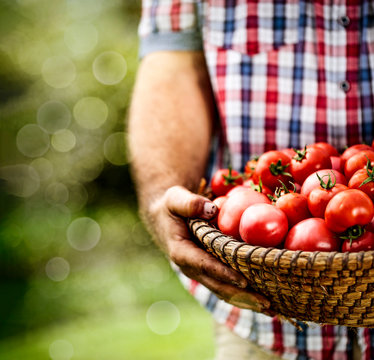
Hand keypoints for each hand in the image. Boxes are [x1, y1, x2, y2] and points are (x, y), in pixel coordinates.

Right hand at [145, 185, 274, 313]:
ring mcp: (199, 272)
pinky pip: (225, 285)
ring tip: (271, 310)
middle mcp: (190, 267)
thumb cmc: (171, 206)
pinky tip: (261, 301)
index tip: (243, 280)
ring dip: (246, 301)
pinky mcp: (208, 271)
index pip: (204, 264)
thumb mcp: (175, 199)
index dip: (223, 273)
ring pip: (223, 291)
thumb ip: (190, 203)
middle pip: (217, 286)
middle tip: (266, 304)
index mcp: (181, 251)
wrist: (163, 217)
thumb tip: (211, 210)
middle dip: (241, 296)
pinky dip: (243, 294)